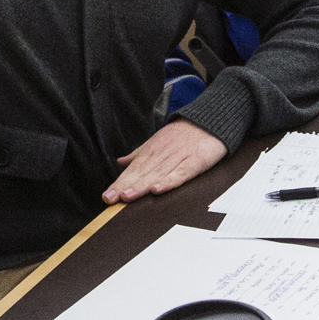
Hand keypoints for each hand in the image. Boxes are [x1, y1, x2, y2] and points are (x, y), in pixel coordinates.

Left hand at [103, 119, 227, 202]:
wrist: (211, 121)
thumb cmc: (184, 135)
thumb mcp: (158, 141)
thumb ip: (139, 153)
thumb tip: (120, 162)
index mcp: (152, 150)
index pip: (133, 170)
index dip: (120, 183)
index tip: (107, 196)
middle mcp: (162, 154)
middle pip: (141, 173)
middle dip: (125, 186)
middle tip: (111, 198)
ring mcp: (178, 157)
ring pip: (157, 174)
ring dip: (141, 186)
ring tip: (127, 196)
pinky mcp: (195, 161)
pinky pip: (180, 173)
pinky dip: (169, 181)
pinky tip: (157, 189)